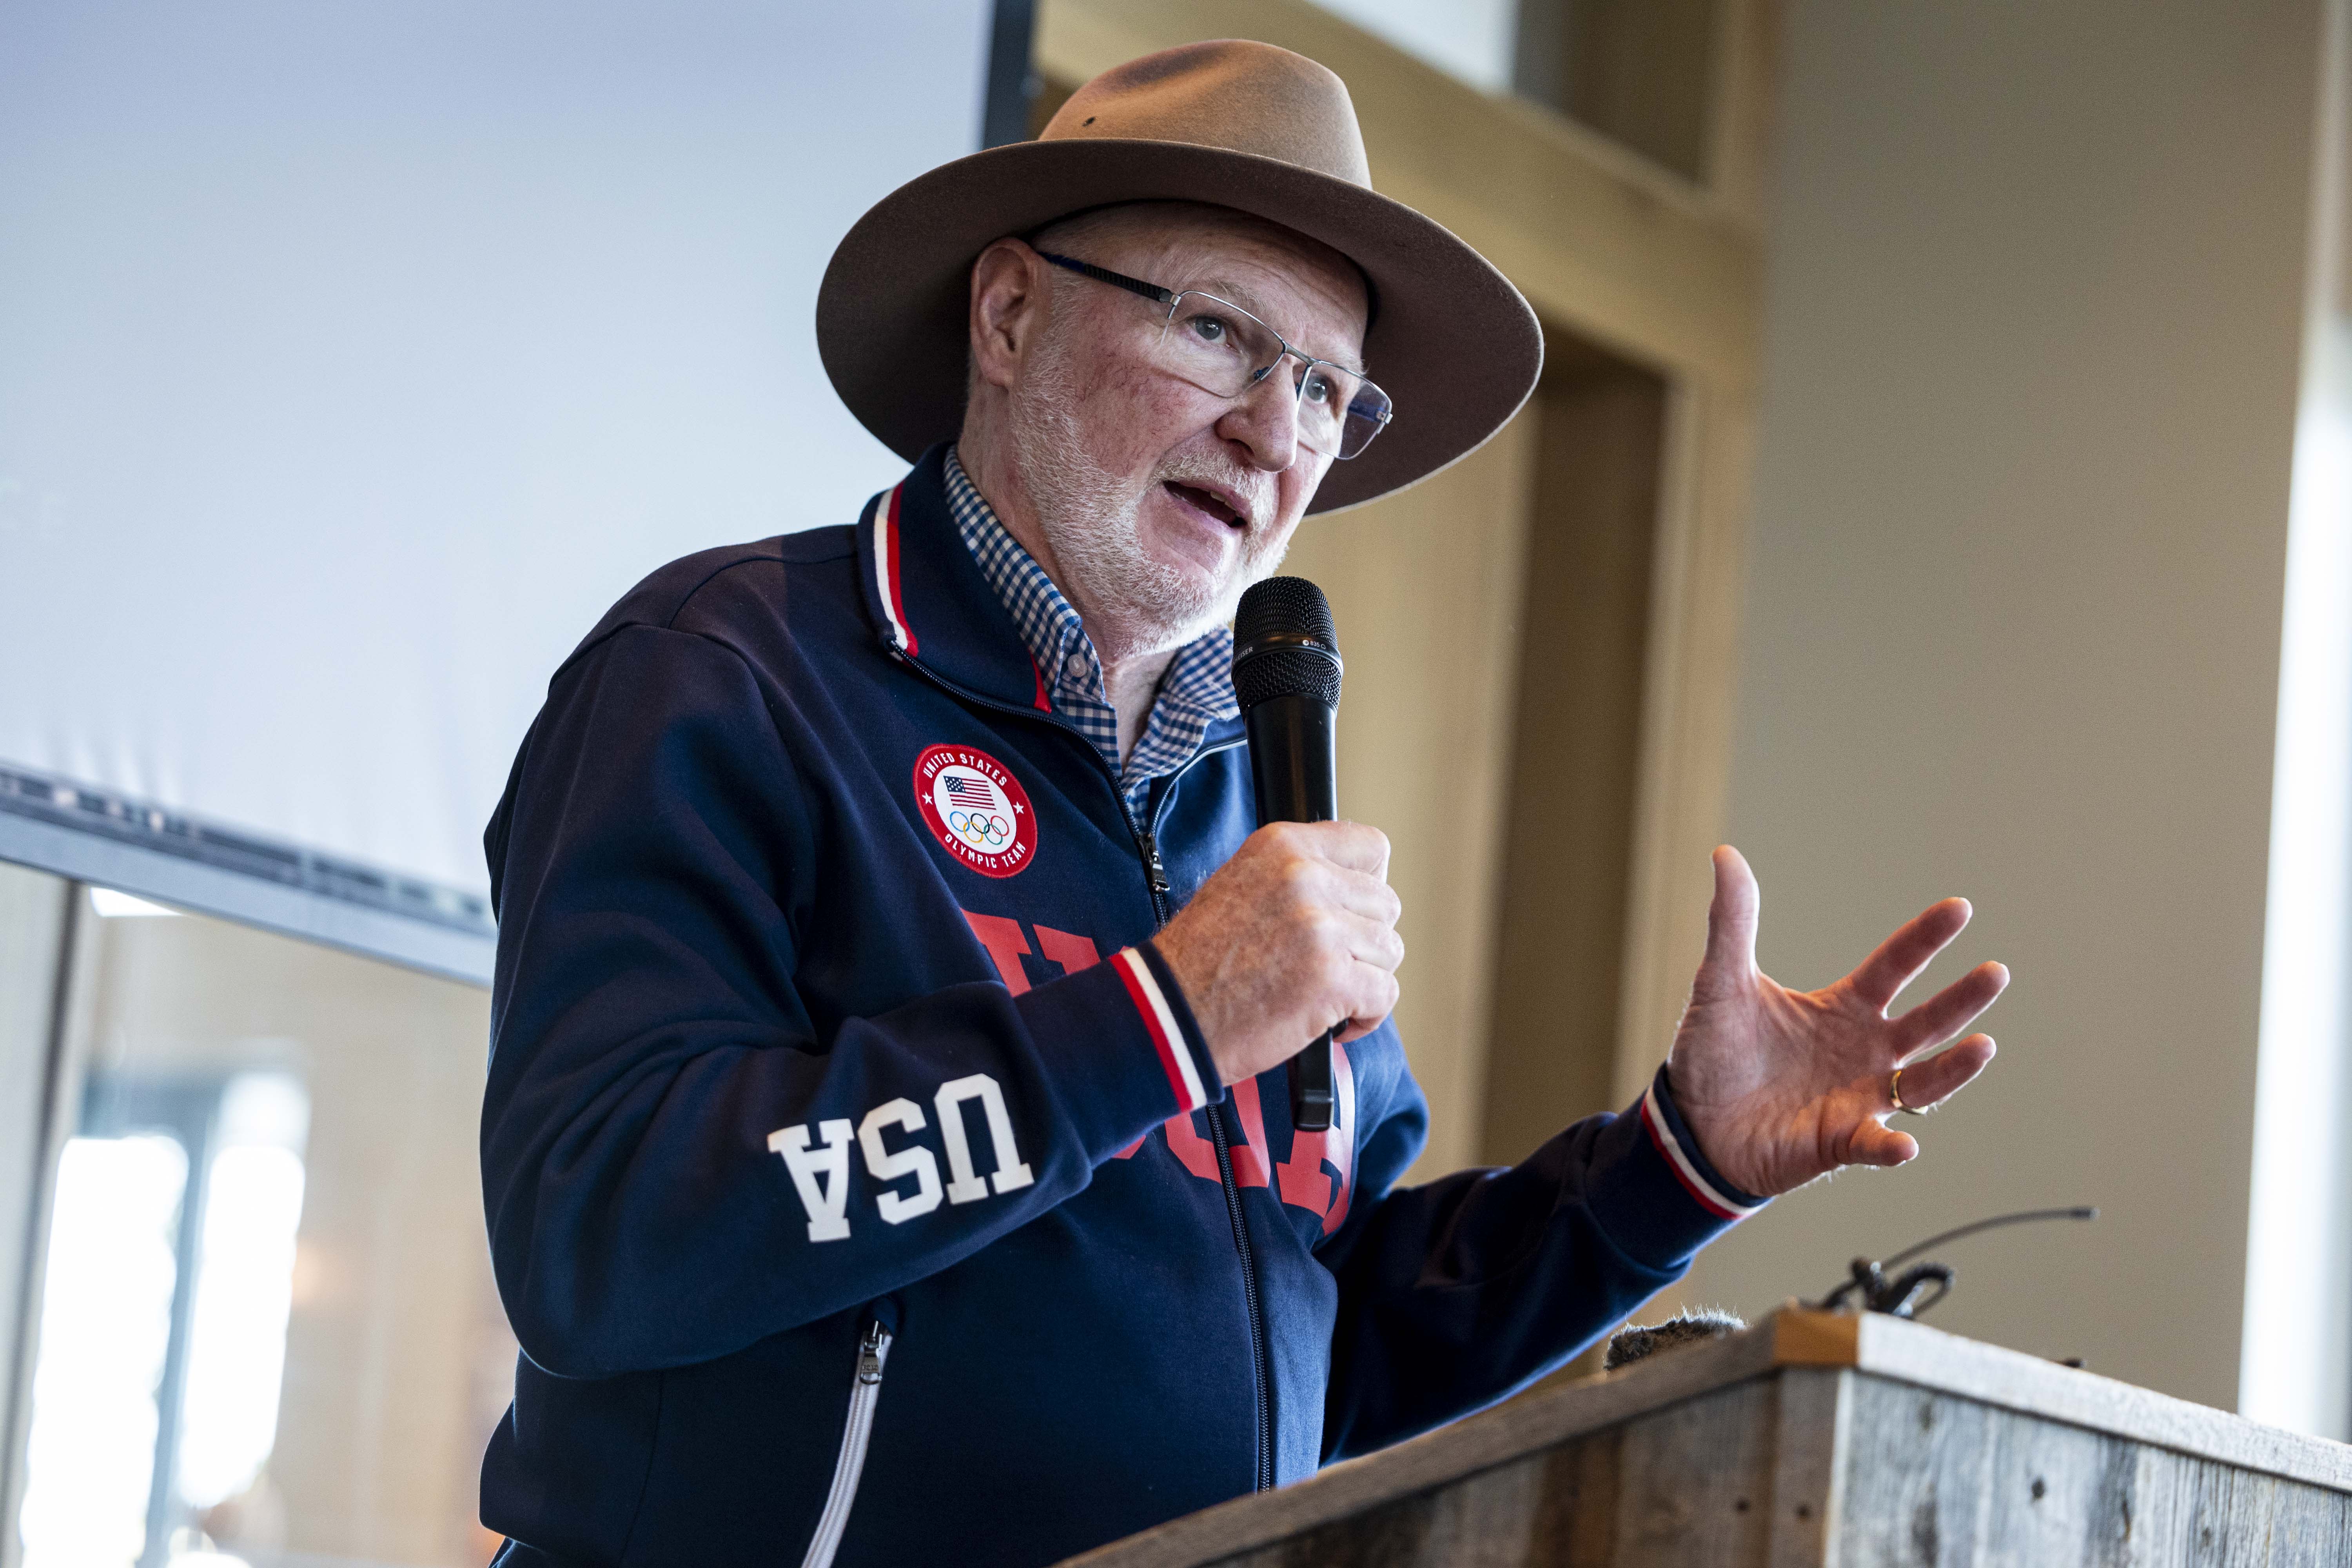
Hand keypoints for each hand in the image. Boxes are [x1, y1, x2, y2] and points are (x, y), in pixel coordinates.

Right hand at [1152, 820, 1403, 1084]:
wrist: (1170, 1012)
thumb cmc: (1201, 959)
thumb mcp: (1242, 883)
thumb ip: (1298, 874)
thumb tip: (1357, 886)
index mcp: (1282, 846)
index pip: (1371, 847)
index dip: (1370, 884)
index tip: (1352, 911)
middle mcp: (1305, 877)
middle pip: (1385, 904)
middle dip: (1364, 940)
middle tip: (1327, 963)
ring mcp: (1320, 928)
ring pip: (1389, 949)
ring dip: (1365, 977)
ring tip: (1325, 993)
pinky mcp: (1331, 979)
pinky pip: (1385, 992)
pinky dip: (1367, 1015)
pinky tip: (1336, 1022)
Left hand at [1666, 846, 2006, 1197]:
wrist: (1691, 1120)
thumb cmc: (1713, 1051)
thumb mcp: (1721, 982)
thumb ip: (1732, 922)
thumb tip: (1725, 854)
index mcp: (1843, 1008)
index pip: (1895, 965)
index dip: (1926, 937)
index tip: (1960, 907)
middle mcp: (1863, 1051)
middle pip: (1926, 1022)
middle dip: (1962, 999)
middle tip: (1996, 971)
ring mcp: (1858, 1097)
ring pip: (1921, 1083)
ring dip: (1954, 1069)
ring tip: (1984, 1046)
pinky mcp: (1837, 1141)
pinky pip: (1874, 1145)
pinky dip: (1891, 1147)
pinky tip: (1906, 1145)